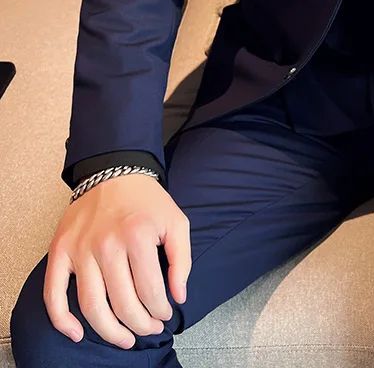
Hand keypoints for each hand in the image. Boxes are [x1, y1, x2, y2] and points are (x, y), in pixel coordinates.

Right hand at [44, 174, 190, 347]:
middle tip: (149, 330)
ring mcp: (80, 250)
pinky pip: (53, 294)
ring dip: (109, 331)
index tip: (165, 315)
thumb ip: (181, 260)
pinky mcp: (60, 251)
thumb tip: (179, 297)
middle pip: (123, 303)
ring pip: (92, 306)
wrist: (114, 172)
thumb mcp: (177, 222)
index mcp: (139, 236)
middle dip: (140, 325)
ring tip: (125, 339)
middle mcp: (107, 245)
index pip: (151, 291)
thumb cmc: (148, 201)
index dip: (160, 310)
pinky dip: (62, 320)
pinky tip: (78, 334)